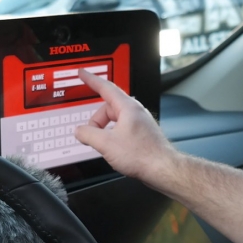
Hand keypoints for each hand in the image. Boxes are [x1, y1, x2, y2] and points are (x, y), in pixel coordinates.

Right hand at [73, 68, 179, 185]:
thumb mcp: (106, 144)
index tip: (83, 74)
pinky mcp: (142, 134)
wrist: (162, 168)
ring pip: (115, 120)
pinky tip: (114, 149)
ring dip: (104, 131)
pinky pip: (122, 129)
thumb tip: (80, 131)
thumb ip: (88, 134)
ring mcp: (139, 123)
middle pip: (108, 108)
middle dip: (96, 121)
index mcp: (127, 107)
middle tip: (90, 136)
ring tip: (104, 146)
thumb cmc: (142, 155)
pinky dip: (113, 136)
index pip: (105, 88)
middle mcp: (135, 112)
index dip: (91, 80)